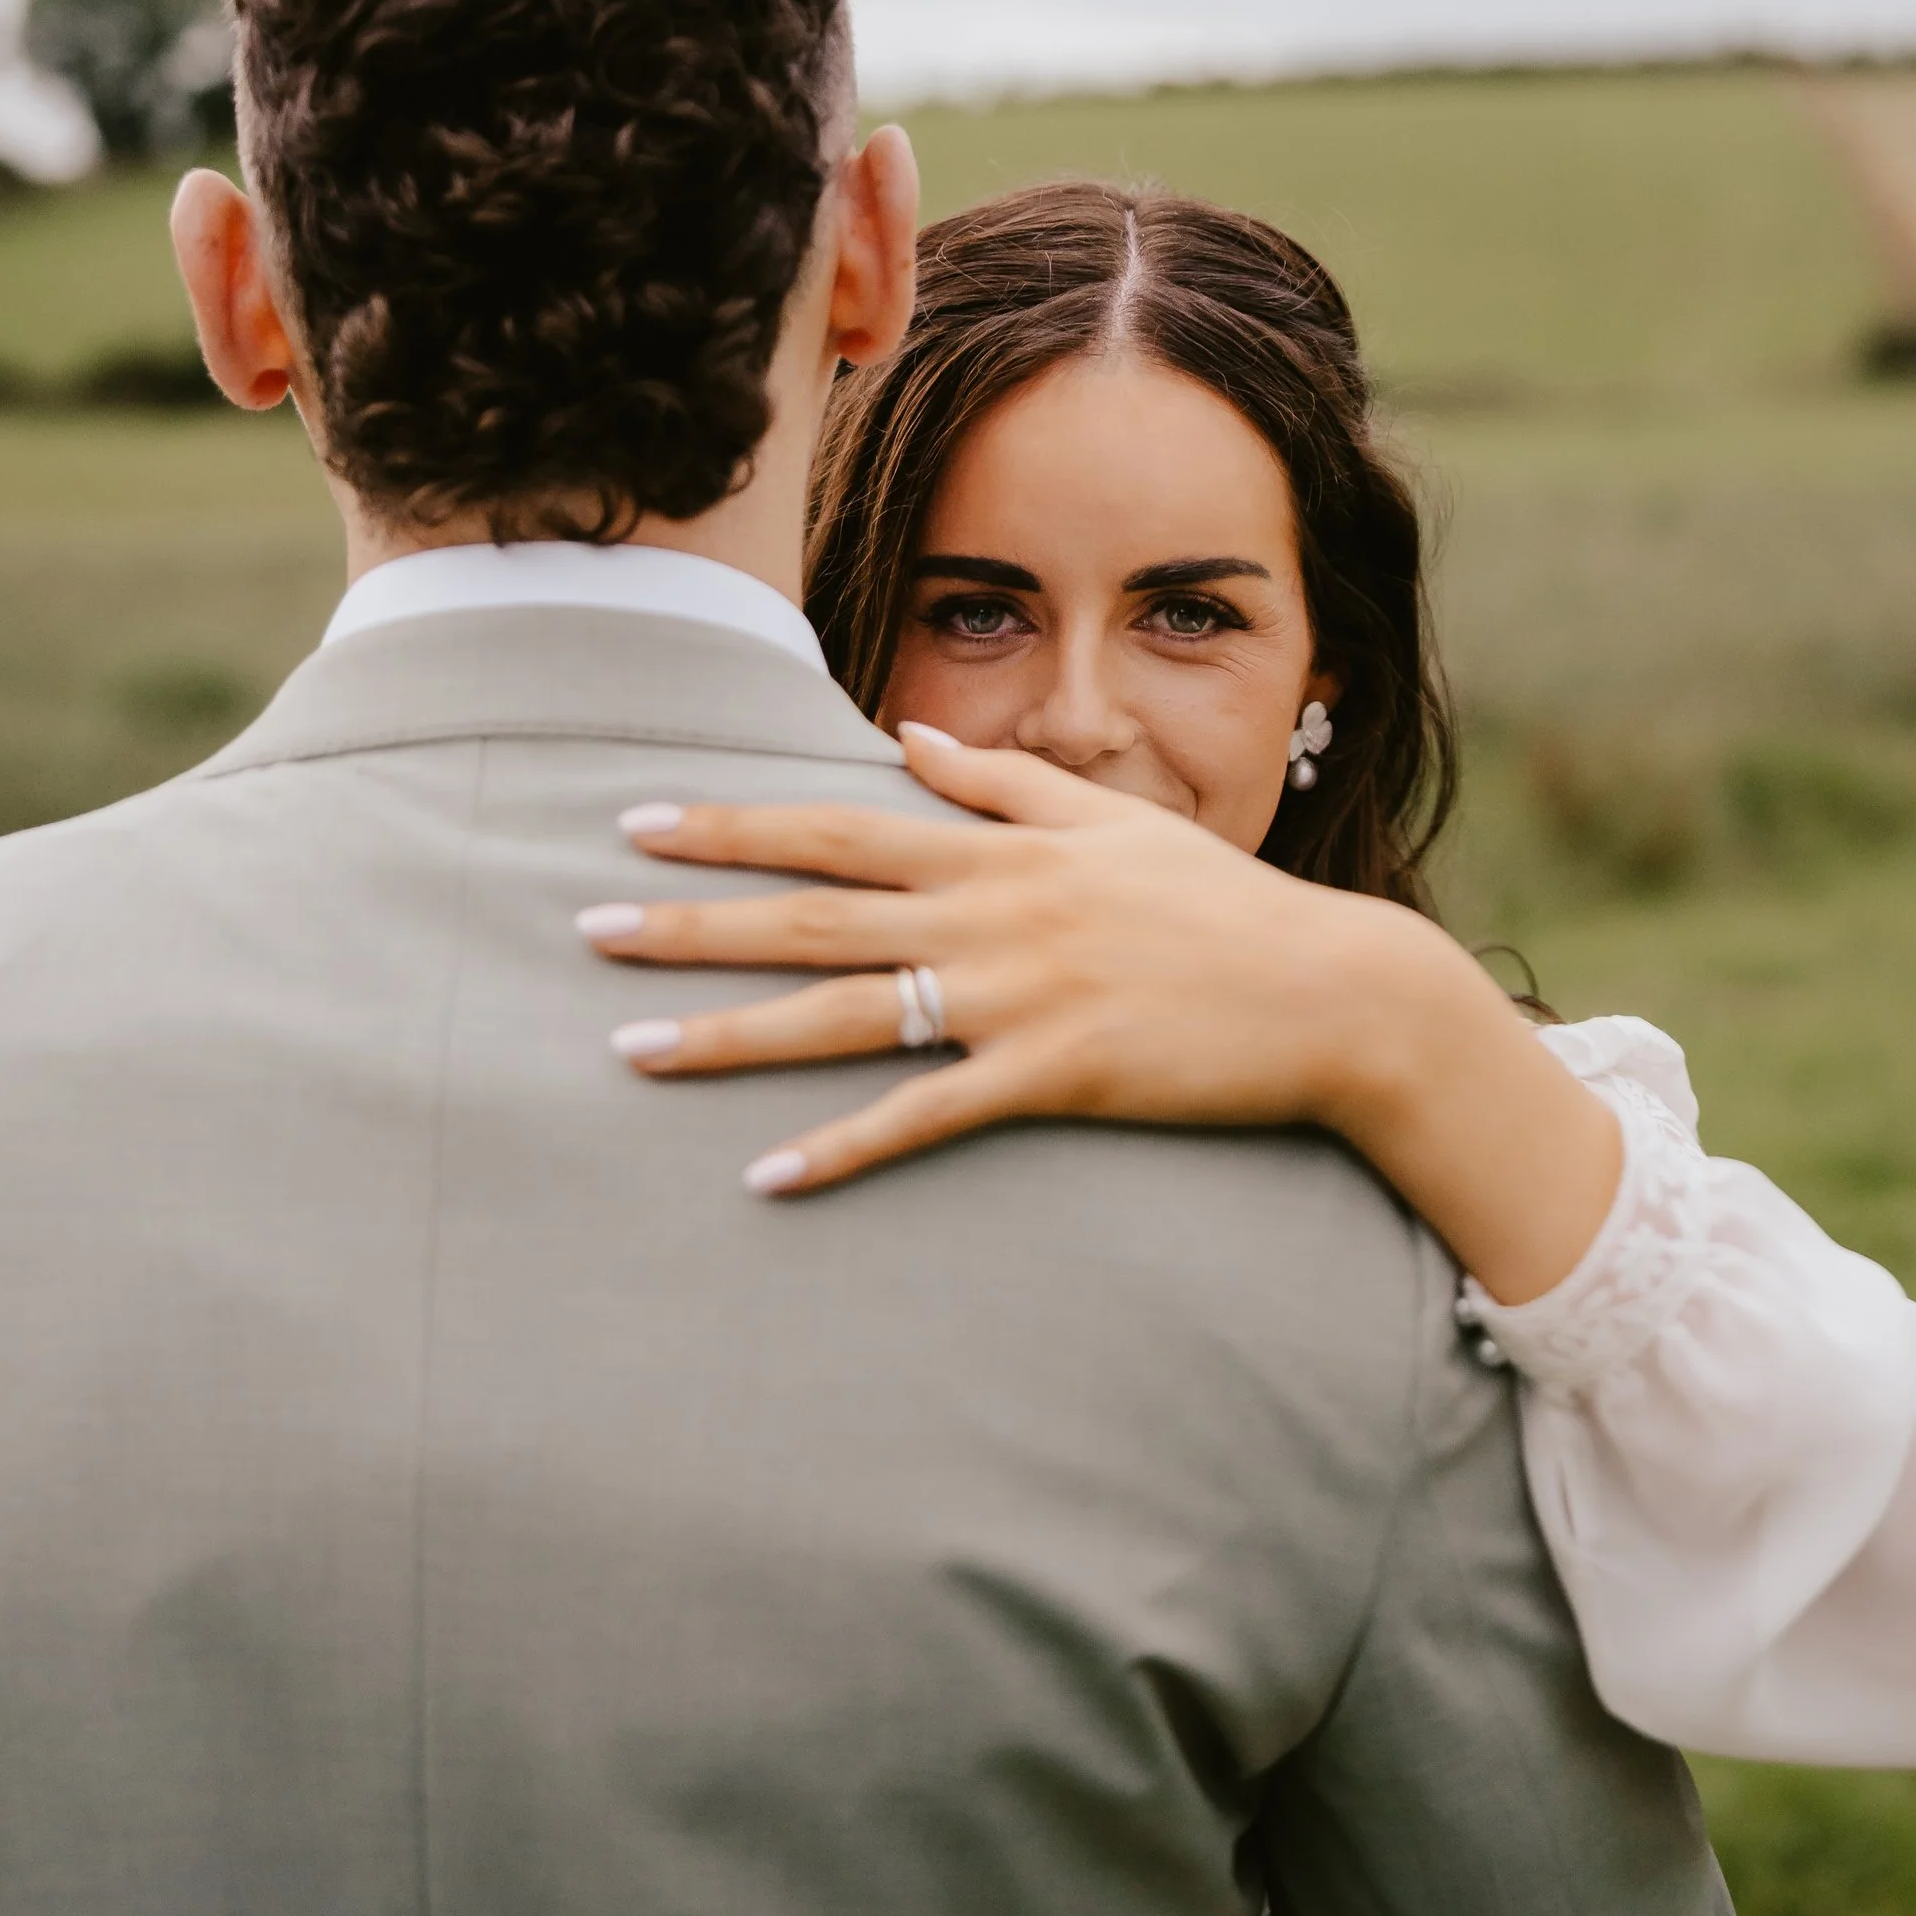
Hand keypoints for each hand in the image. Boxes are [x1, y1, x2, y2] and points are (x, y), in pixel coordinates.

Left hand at [582, 724, 1421, 1190]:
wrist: (1330, 992)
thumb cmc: (1223, 907)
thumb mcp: (1115, 822)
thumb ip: (1005, 783)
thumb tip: (908, 740)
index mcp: (1000, 851)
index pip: (837, 825)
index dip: (732, 822)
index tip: (638, 819)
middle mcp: (991, 916)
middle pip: (812, 914)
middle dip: (692, 920)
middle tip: (585, 928)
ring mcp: (1017, 998)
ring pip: (845, 1014)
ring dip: (730, 1034)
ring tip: (629, 1050)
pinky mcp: (1052, 1078)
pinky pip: (925, 1117)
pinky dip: (843, 1148)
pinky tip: (767, 1175)